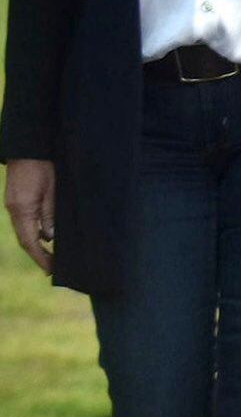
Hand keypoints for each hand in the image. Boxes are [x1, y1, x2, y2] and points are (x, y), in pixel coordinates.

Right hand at [4, 159, 55, 273]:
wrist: (28, 147)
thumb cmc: (43, 166)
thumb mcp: (52, 190)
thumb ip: (50, 214)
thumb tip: (49, 236)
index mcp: (22, 210)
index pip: (30, 242)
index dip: (40, 257)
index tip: (51, 269)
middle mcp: (14, 210)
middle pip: (25, 239)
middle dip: (38, 254)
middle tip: (52, 267)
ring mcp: (13, 205)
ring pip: (23, 231)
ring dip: (36, 244)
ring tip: (51, 255)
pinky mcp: (16, 200)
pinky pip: (23, 221)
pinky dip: (33, 231)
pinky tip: (45, 235)